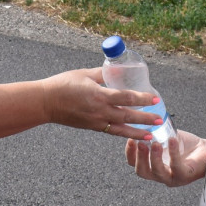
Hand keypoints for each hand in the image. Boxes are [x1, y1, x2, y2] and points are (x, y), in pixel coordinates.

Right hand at [40, 67, 160, 139]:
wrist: (46, 102)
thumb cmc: (63, 84)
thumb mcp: (84, 74)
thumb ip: (102, 73)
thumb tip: (117, 69)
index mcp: (99, 94)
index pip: (126, 97)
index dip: (142, 98)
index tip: (154, 99)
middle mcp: (100, 110)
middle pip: (128, 115)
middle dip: (145, 118)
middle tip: (160, 118)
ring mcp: (96, 121)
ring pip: (121, 129)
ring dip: (138, 132)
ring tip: (152, 134)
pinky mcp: (92, 127)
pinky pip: (111, 132)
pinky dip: (124, 134)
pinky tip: (133, 136)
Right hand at [126, 129, 205, 186]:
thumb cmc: (186, 145)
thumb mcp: (165, 137)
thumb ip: (153, 132)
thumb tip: (141, 118)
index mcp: (152, 166)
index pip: (134, 164)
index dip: (130, 153)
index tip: (130, 139)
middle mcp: (160, 175)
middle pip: (142, 172)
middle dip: (139, 157)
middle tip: (140, 143)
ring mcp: (173, 178)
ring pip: (157, 172)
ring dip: (154, 157)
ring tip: (155, 143)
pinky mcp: (185, 176)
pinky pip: (176, 166)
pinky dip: (173, 153)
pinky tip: (172, 140)